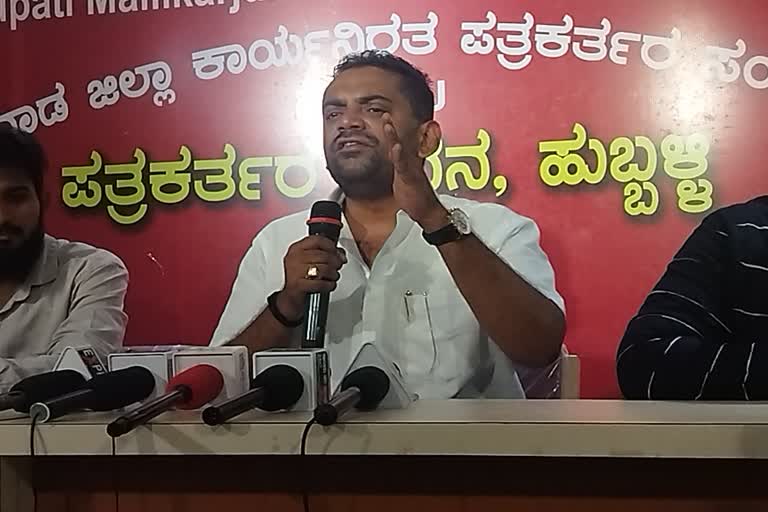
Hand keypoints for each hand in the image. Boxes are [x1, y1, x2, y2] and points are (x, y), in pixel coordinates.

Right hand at [277, 235, 346, 319]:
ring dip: (333, 274)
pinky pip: (320, 283)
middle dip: (335, 262)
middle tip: (337, 267)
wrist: (291, 298)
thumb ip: (325, 253)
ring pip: (324, 268)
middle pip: (323, 255)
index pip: (317, 240)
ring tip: (333, 277)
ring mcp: (295, 271)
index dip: (331, 246)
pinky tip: (328, 285)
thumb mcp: (311, 262)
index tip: (337, 252)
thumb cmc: (301, 279)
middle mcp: (294, 258)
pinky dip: (328, 285)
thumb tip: (340, 254)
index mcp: (296, 249)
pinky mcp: (298, 285)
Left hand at [383, 113, 447, 231]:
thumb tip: (395, 167)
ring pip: (402, 150)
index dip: (392, 133)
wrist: (429, 213)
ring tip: (388, 124)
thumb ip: (400, 172)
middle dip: (393, 128)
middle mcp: (412, 164)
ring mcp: (412, 170)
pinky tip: (395, 148)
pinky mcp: (411, 178)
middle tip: (386, 115)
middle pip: (401, 143)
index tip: (386, 121)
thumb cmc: (418, 200)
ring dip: (394, 136)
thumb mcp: (405, 183)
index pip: (400, 146)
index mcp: (409, 165)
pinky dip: (399, 155)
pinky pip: (404, 165)